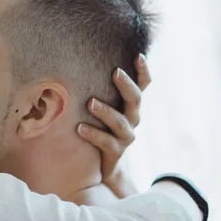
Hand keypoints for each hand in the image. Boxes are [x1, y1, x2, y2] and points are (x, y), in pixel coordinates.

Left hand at [76, 54, 150, 188]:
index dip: (143, 72)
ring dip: (106, 111)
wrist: (105, 165)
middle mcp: (132, 118)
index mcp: (130, 105)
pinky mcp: (115, 150)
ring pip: (120, 122)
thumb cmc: (101, 127)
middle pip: (135, 100)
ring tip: (90, 103)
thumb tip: (78, 62)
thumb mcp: (103, 107)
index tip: (139, 56)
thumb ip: (98, 89)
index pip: (143, 86)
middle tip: (116, 72)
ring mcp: (126, 135)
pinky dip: (93, 134)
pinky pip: (106, 142)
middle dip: (126, 85)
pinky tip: (79, 128)